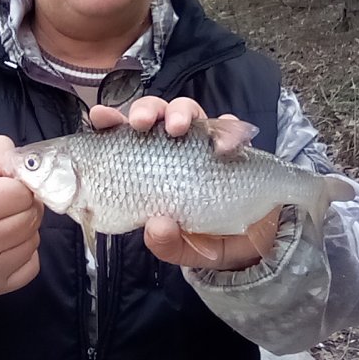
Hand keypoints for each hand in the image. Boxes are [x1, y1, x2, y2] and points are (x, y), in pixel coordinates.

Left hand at [89, 96, 277, 269]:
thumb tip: (156, 226)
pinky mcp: (234, 145)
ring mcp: (203, 143)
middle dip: (146, 110)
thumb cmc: (207, 239)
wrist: (257, 243)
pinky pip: (230, 128)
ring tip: (179, 127)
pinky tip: (226, 147)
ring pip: (188, 110)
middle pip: (154, 114)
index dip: (110, 121)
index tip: (101, 116)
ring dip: (180, 113)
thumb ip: (166, 243)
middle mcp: (172, 148)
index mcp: (147, 167)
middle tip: (142, 123)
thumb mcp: (181, 249)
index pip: (123, 137)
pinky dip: (227, 130)